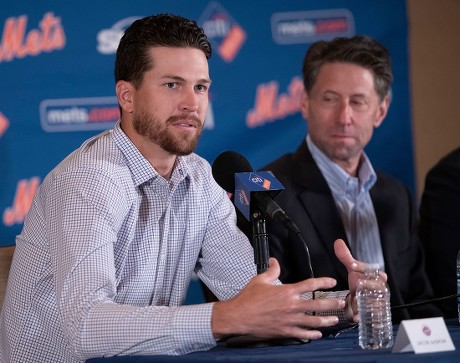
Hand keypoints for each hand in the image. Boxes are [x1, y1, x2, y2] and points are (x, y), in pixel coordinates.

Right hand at [212, 257, 344, 340]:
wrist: (239, 316)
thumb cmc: (248, 299)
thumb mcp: (260, 280)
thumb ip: (271, 270)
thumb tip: (274, 261)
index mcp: (286, 291)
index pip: (309, 285)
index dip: (323, 282)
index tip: (331, 281)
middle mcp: (291, 306)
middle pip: (316, 304)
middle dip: (331, 303)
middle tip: (341, 303)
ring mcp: (289, 320)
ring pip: (312, 321)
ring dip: (326, 320)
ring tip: (335, 319)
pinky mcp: (284, 331)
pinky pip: (302, 334)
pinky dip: (311, 334)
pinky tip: (318, 334)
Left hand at [333, 239, 386, 320]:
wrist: (361, 294)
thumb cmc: (360, 279)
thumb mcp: (353, 268)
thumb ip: (346, 256)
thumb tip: (338, 242)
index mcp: (377, 276)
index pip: (373, 270)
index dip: (363, 267)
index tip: (353, 265)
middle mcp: (380, 288)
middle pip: (378, 286)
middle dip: (368, 284)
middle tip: (358, 282)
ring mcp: (378, 301)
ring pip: (376, 301)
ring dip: (368, 302)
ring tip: (357, 301)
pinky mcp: (373, 312)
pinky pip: (371, 315)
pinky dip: (363, 317)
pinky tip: (355, 317)